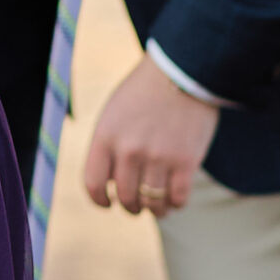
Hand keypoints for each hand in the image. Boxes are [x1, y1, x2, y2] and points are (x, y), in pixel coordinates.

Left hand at [82, 55, 219, 217]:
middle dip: (131, 206)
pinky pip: (177, 199)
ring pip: (152, 203)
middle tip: (138, 204)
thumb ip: (108, 146)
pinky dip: (175, 203)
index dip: (100, 200)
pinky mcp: (186, 161)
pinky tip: (175, 197)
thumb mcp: (114, 112)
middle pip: (126, 198)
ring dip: (155, 209)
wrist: (182, 70)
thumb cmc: (145, 92)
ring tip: (158, 204)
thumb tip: (110, 185)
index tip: (108, 203)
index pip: (93, 184)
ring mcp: (158, 156)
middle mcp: (129, 149)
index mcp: (106, 135)